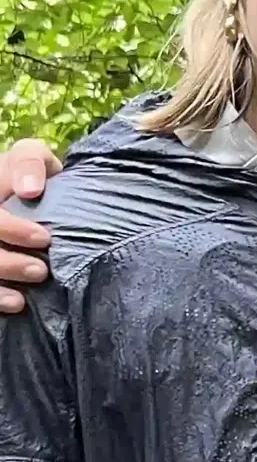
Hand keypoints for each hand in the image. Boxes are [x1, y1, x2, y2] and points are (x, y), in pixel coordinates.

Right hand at [0, 138, 61, 313]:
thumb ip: (30, 162)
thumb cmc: (31, 176)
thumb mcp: (31, 157)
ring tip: (25, 295)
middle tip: (41, 270)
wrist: (29, 195)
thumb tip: (30, 190)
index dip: (10, 228)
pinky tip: (15, 304)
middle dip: (6, 262)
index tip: (44, 238)